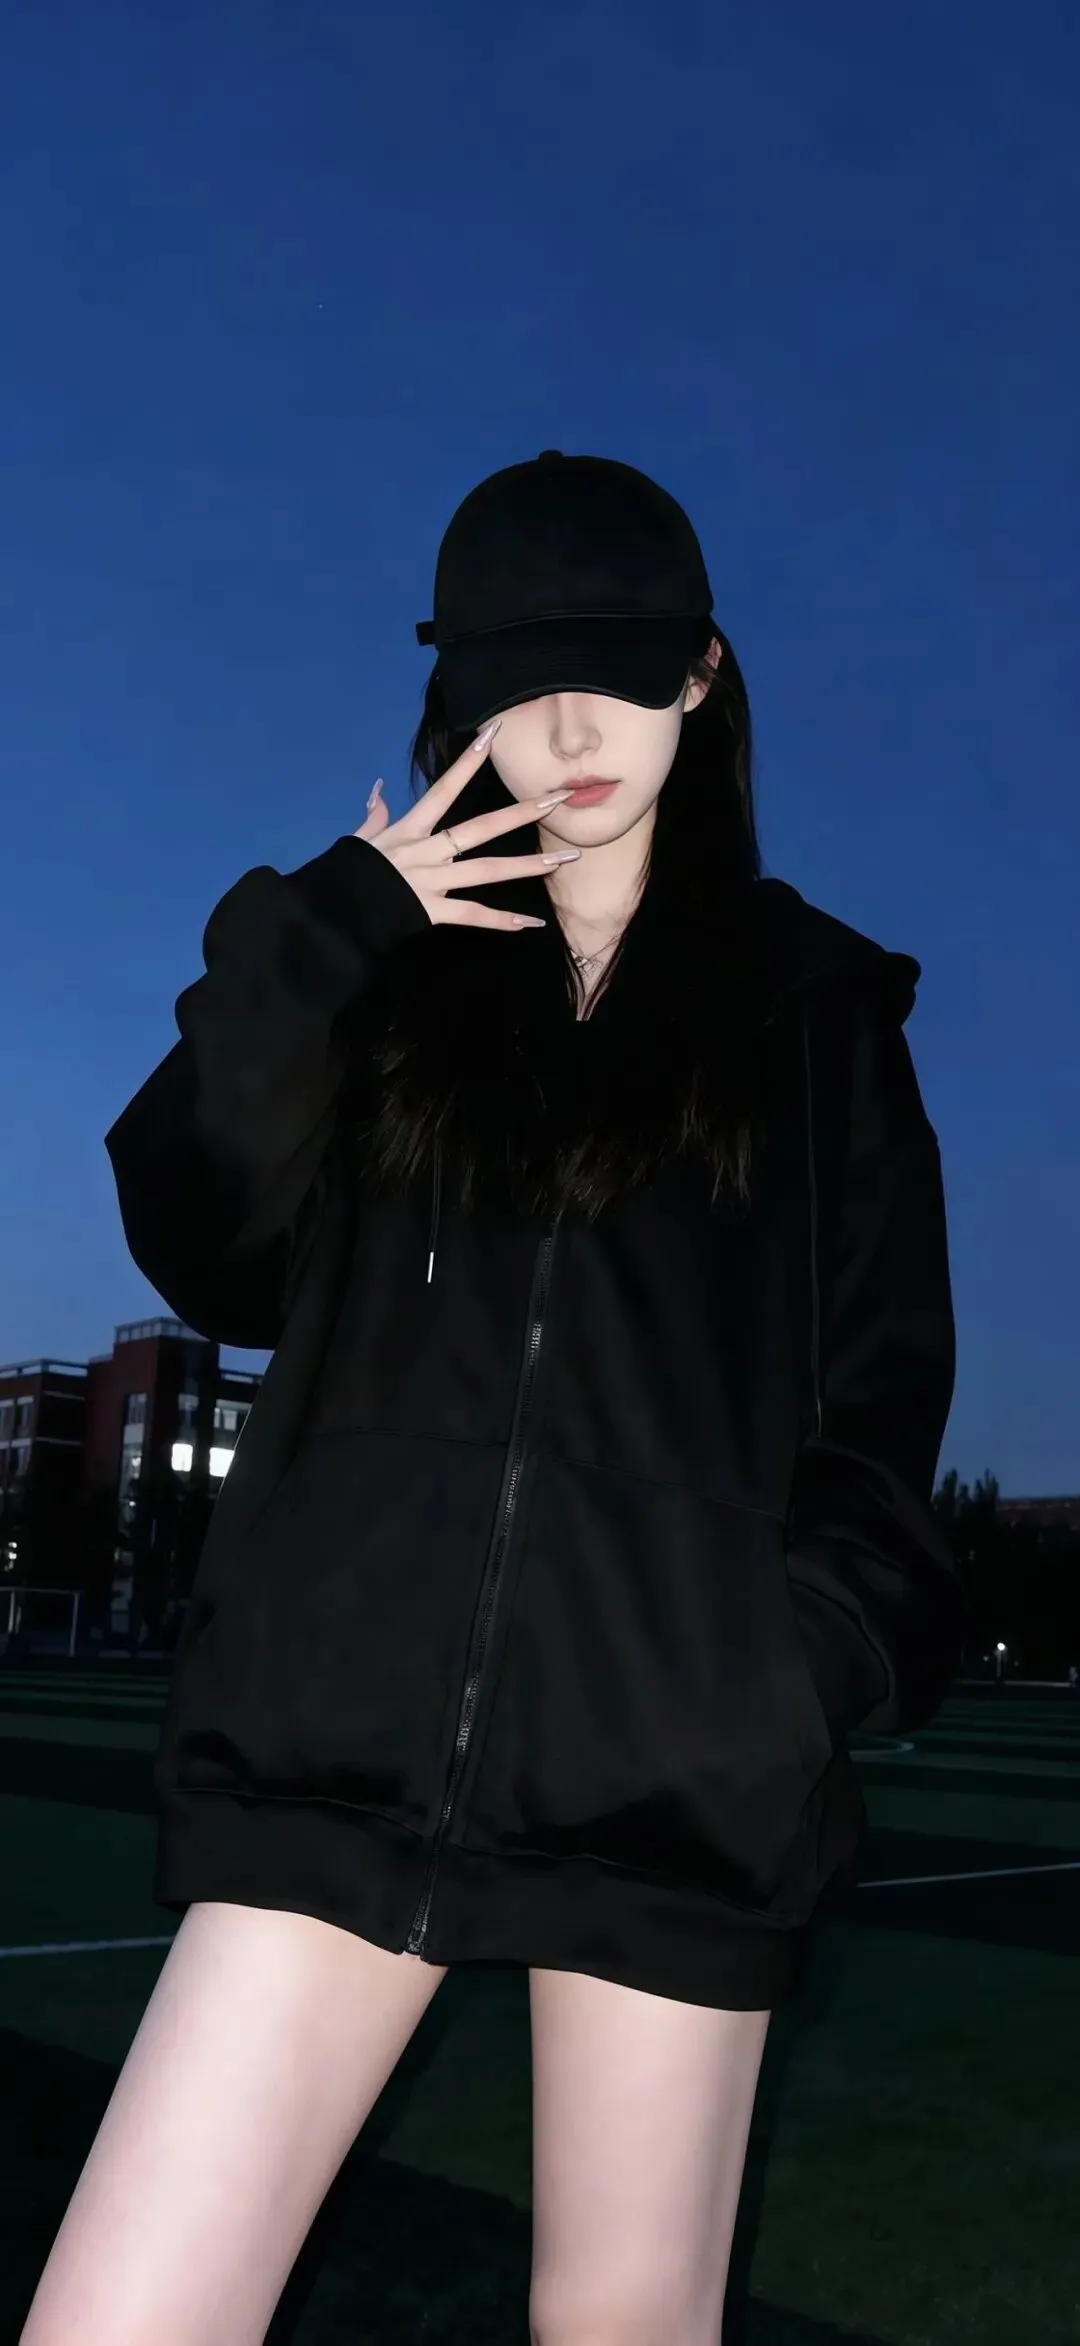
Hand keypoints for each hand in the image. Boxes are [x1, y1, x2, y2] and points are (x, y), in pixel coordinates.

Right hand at [353, 721, 577, 930]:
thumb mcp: (359, 839)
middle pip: (482, 827)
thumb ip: (374, 815)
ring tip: (565, 859)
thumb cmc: (345, 874)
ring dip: (530, 865)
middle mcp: (428, 851)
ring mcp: (433, 881)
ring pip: (489, 871)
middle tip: (559, 799)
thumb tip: (378, 790)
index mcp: (411, 829)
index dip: (468, 761)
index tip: (493, 735)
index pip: (445, 789)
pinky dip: (501, 922)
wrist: (332, 911)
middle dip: (523, 812)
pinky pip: (472, 915)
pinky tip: (530, 924)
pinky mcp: (432, 911)